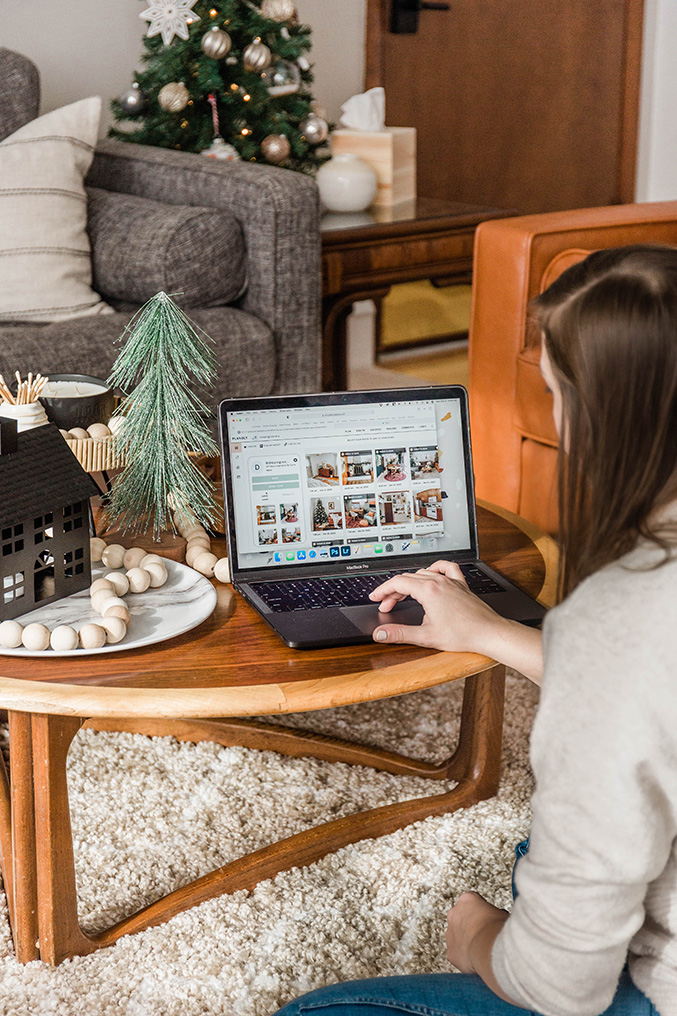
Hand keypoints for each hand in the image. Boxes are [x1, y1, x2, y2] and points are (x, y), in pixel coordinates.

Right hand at [369, 561, 543, 682]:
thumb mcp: (426, 636)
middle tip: (387, 605)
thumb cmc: (463, 634)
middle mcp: (439, 581)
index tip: (375, 597)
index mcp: (429, 590)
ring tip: (403, 596)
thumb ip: (400, 634)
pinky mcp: (461, 585)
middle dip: (393, 591)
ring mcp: (451, 581)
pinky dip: (435, 568)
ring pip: (423, 573)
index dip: (383, 590)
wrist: (488, 633)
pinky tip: (431, 573)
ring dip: (409, 583)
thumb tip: (381, 633)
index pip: (397, 582)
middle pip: (408, 578)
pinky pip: (446, 568)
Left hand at [446, 892, 508, 973]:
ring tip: (481, 949)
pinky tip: (475, 960)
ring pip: (456, 936)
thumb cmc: (497, 930)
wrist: (490, 948)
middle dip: (470, 926)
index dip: (481, 913)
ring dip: (465, 941)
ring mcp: (450, 932)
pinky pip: (457, 953)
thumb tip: (500, 918)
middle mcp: (455, 913)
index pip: (472, 903)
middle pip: (461, 918)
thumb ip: (495, 914)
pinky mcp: (450, 951)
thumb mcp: (502, 914)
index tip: (487, 920)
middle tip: (483, 935)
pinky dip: (464, 957)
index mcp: (467, 900)